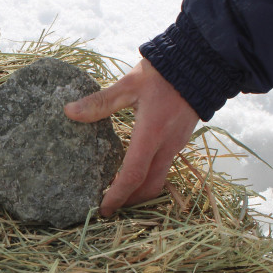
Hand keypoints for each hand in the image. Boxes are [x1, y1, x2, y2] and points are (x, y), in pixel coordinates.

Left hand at [64, 58, 198, 215]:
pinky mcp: (181, 140)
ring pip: (159, 179)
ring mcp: (177, 144)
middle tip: (109, 208)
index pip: (133, 175)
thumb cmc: (163, 73)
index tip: (103, 209)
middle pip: (149, 186)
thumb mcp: (129, 84)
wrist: (202, 63)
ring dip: (140, 191)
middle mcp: (167, 145)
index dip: (117, 196)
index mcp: (151, 134)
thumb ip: (100, 102)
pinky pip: (165, 167)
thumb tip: (69, 111)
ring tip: (120, 194)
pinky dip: (149, 177)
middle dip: (130, 202)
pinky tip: (135, 170)